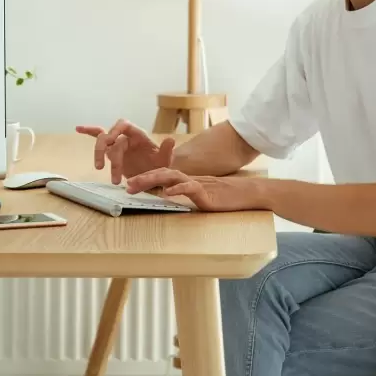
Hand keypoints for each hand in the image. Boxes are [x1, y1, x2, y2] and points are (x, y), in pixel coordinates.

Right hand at [76, 120, 174, 184]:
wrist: (155, 173)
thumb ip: (167, 151)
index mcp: (138, 134)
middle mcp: (126, 136)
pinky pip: (99, 138)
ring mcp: (117, 142)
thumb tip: (170, 139)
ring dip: (98, 154)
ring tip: (99, 169)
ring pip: (102, 141)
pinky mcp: (111, 150)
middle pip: (110, 136)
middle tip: (107, 171)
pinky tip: (78, 129)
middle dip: (107, 153)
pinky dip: (89, 132)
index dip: (115, 130)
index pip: (124, 125)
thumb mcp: (165, 161)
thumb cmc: (160, 165)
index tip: (110, 143)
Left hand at [125, 167, 264, 211]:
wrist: (249, 193)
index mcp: (187, 181)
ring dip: (152, 180)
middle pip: (162, 173)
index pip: (163, 176)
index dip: (146, 179)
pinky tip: (167, 193)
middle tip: (126, 186)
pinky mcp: (207, 193)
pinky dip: (178, 189)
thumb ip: (188, 197)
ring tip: (137, 185)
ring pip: (171, 177)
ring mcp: (198, 184)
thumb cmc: (228, 197)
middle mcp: (190, 179)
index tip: (130, 185)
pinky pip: (190, 188)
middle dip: (142, 179)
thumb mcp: (203, 197)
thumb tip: (170, 201)